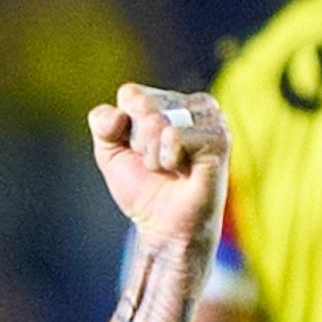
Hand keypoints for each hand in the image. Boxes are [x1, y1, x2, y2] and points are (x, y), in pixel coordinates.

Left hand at [87, 85, 228, 249]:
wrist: (162, 227)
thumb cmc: (143, 188)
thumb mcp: (109, 151)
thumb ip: (102, 122)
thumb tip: (119, 114)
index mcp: (171, 100)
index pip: (130, 94)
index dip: (123, 128)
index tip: (139, 152)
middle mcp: (194, 104)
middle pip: (142, 104)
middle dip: (138, 141)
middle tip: (157, 164)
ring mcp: (211, 118)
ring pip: (157, 119)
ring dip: (152, 153)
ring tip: (170, 169)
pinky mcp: (219, 138)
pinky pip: (174, 134)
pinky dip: (168, 158)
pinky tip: (182, 172)